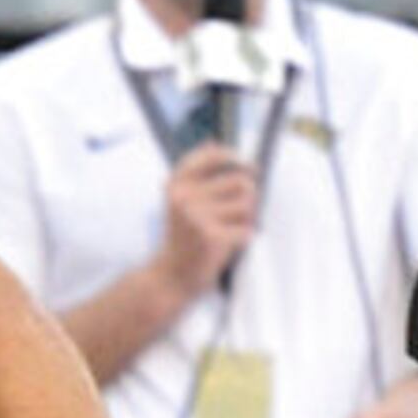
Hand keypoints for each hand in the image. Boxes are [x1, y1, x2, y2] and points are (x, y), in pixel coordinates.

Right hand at [156, 145, 260, 291]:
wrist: (170, 276)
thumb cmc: (183, 238)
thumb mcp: (180, 201)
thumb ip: (195, 173)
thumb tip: (213, 141)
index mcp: (176, 184)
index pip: (210, 156)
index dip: (233, 157)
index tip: (246, 165)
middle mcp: (184, 197)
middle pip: (240, 181)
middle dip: (247, 197)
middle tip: (238, 212)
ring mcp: (197, 217)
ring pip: (247, 205)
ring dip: (247, 218)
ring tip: (231, 229)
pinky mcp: (211, 237)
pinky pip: (246, 230)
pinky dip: (244, 239)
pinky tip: (228, 245)